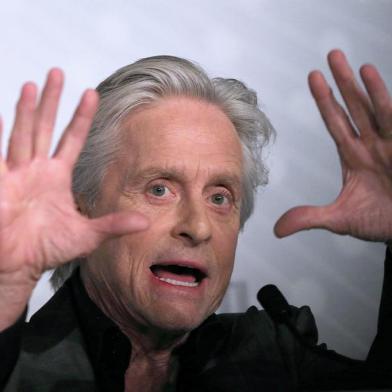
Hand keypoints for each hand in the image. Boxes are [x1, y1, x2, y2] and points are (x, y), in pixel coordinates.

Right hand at [0, 69, 148, 284]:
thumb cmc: (48, 249)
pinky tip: (0, 117)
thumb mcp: (86, 235)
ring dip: (26, 110)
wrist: (18, 265)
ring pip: (23, 134)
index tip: (92, 94)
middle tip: (58, 72)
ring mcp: (15, 174)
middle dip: (52, 101)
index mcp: (57, 177)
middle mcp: (36, 170)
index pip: (73, 139)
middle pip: (45, 127)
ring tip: (33, 85)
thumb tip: (146, 222)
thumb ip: (113, 225)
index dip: (82, 117)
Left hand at [274, 49, 391, 241]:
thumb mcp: (339, 219)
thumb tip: (277, 229)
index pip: (335, 122)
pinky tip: (380, 82)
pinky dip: (388, 102)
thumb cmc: (378, 221)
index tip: (314, 78)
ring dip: (367, 88)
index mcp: (353, 156)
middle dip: (342, 83)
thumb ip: (308, 218)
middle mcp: (372, 145)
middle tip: (332, 55)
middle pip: (354, 108)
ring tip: (356, 65)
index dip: (324, 101)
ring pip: (377, 110)